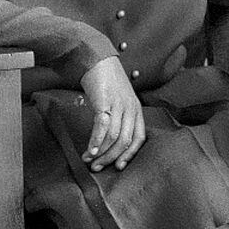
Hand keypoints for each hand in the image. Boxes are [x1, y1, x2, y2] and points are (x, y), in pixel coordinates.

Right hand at [79, 57, 145, 171]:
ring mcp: (119, 105)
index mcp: (137, 110)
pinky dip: (96, 141)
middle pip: (125, 141)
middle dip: (111, 158)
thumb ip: (117, 119)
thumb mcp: (118, 102)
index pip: (139, 138)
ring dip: (100, 152)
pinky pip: (102, 127)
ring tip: (89, 159)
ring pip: (113, 137)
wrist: (97, 60)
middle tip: (98, 168)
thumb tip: (107, 143)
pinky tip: (89, 150)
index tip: (119, 166)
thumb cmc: (107, 82)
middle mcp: (131, 109)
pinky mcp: (105, 101)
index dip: (130, 155)